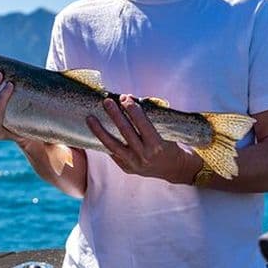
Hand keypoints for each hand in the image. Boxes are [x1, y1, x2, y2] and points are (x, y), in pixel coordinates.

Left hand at [86, 94, 200, 183]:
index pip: (142, 123)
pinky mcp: (127, 169)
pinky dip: (104, 142)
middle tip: (107, 101)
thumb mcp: (167, 132)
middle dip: (115, 115)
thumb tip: (129, 101)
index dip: (132, 109)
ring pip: (112, 145)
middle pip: (125, 132)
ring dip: (100, 130)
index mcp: (157, 145)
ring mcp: (134, 164)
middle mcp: (144, 156)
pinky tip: (96, 132)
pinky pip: (112, 154)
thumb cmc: (173, 146)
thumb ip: (148, 119)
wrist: (177, 170)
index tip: (125, 97)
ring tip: (90, 118)